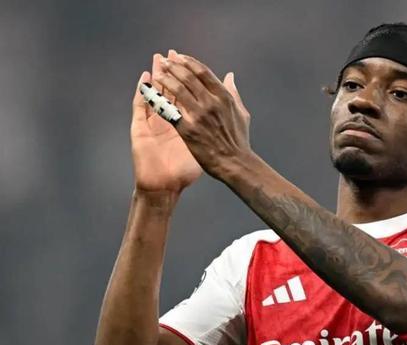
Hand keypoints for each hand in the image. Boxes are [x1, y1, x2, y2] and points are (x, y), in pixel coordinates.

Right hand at [130, 50, 202, 193]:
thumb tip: (224, 118)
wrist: (165, 186)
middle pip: (168, 90)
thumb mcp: (201, 147)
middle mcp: (165, 121)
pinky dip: (142, 93)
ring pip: (153, 95)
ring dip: (155, 76)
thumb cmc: (183, 171)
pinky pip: (140, 107)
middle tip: (170, 54)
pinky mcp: (140, 130)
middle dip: (170, 72)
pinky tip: (145, 81)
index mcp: (181, 122)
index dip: (187, 79)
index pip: (183, 95)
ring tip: (157, 60)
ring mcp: (151, 124)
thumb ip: (212, 129)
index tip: (190, 64)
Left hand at [152, 53, 251, 180]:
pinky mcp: (188, 130)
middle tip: (164, 61)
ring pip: (178, 90)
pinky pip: (170, 111)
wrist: (234, 163)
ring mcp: (198, 116)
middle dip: (174, 66)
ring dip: (165, 79)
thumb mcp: (241, 113)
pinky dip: (161, 100)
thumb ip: (233, 93)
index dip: (189, 62)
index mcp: (224, 97)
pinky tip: (153, 94)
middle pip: (188, 77)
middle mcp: (211, 103)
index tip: (179, 57)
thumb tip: (230, 76)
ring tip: (157, 72)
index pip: (203, 72)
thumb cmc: (239, 141)